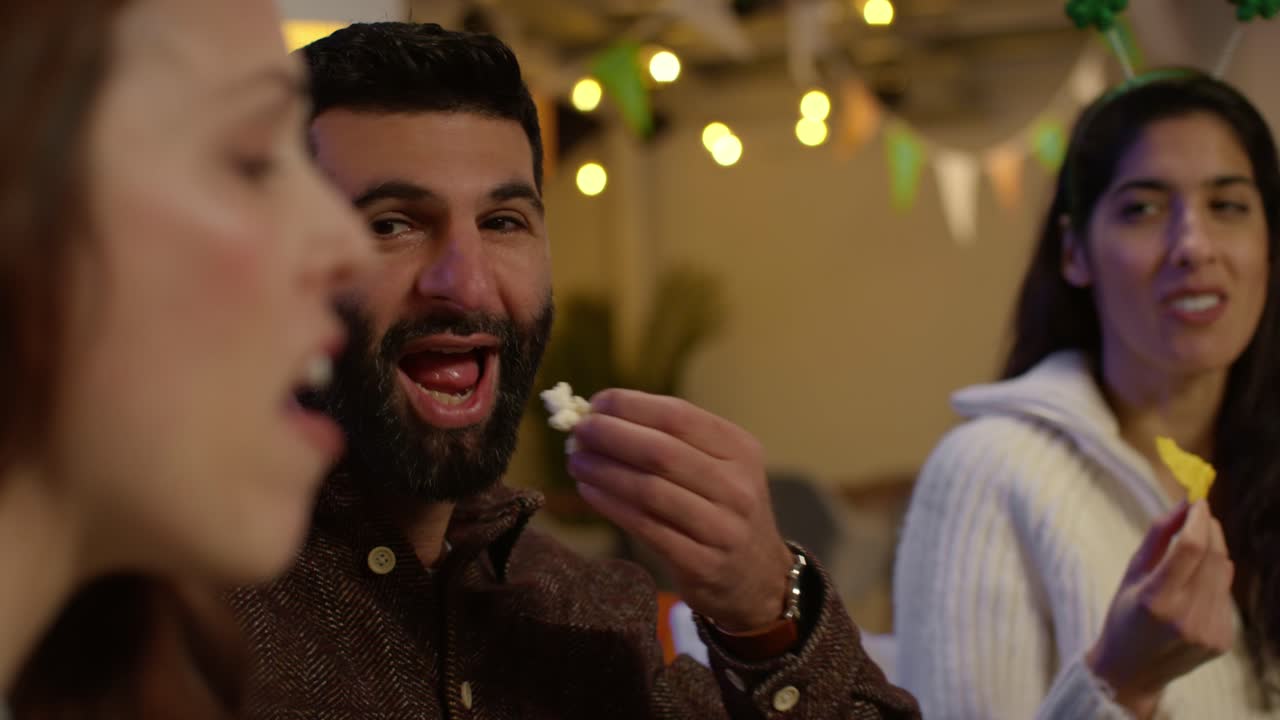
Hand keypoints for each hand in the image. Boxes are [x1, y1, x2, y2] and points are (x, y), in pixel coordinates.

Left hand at [566, 389, 794, 630]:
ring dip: (604, 471)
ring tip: (576, 461)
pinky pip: (645, 527)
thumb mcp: (719, 466)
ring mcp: (722, 527)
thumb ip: (672, 440)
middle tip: (578, 432)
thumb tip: (604, 415)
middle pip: (661, 452)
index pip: (679, 416)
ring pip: (649, 490)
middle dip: (611, 436)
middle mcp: (736, 485)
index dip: (631, 406)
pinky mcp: (701, 563)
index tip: (596, 403)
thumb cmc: (723, 509)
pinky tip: (588, 491)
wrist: (758, 577)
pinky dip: (611, 505)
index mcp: (739, 449)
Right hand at [1087, 500, 1235, 718]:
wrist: (1131, 672)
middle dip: (1209, 529)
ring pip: (1224, 574)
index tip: (1197, 501)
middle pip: (1212, 557)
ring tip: (1198, 546)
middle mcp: (1185, 617)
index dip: (1197, 519)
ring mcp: (1207, 632)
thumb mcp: (1130, 575)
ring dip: (1215, 552)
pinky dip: (1215, 580)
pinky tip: (1196, 584)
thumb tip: (1181, 505)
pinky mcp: (1222, 641)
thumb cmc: (1123, 617)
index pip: (1190, 548)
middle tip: (1201, 514)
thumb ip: (1156, 539)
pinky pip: (1225, 596)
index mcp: (1155, 600)